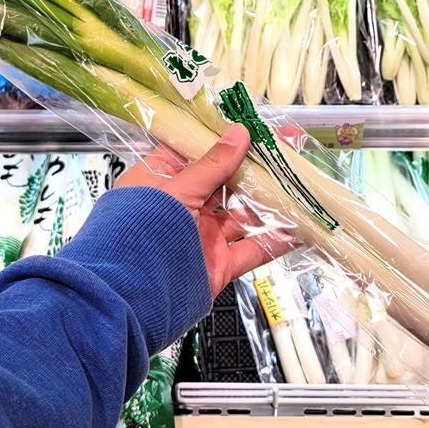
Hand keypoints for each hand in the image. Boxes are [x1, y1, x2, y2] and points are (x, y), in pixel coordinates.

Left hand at [115, 124, 291, 297]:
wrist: (130, 300)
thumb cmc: (137, 238)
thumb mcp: (176, 191)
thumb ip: (211, 164)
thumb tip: (238, 134)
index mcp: (159, 183)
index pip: (193, 154)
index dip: (222, 140)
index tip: (251, 126)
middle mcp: (180, 209)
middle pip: (223, 182)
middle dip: (254, 167)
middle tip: (284, 149)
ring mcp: (200, 237)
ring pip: (242, 215)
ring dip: (270, 202)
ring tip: (298, 183)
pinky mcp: (217, 265)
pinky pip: (252, 250)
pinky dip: (275, 241)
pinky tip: (298, 228)